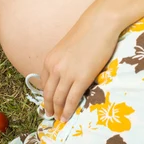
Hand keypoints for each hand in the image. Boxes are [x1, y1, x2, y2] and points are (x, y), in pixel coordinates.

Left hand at [41, 2, 124, 121]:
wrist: (99, 25)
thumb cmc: (86, 34)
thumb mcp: (66, 49)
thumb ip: (62, 64)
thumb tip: (63, 78)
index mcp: (49, 60)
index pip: (44, 84)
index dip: (45, 97)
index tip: (47, 104)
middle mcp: (55, 68)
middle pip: (48, 94)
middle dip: (49, 107)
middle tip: (51, 116)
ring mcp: (67, 74)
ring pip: (59, 99)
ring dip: (58, 111)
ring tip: (60, 119)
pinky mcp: (82, 78)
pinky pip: (72, 98)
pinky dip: (68, 110)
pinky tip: (67, 116)